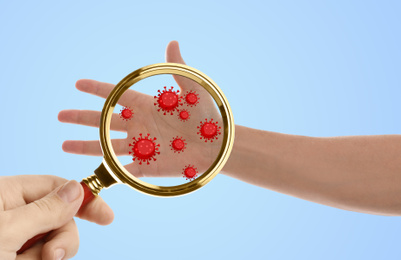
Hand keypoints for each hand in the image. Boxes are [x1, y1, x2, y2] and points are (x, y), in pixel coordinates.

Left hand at [0, 175, 113, 259]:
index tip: (106, 217)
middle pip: (59, 218)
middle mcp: (12, 212)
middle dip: (61, 239)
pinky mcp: (11, 255)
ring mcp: (11, 236)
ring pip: (51, 242)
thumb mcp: (6, 230)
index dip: (84, 199)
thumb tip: (77, 188)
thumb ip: (45, 210)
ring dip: (43, 258)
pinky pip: (39, 258)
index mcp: (7, 193)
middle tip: (52, 256)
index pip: (57, 187)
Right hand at [58, 41, 221, 177]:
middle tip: (61, 115)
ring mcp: (142, 147)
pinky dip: (111, 172)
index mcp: (146, 106)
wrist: (217, 146)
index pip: (116, 96)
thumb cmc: (207, 117)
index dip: (97, 89)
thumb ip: (178, 68)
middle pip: (103, 121)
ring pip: (106, 146)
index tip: (79, 84)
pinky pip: (124, 171)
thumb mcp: (193, 90)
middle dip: (81, 118)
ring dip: (85, 146)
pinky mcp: (148, 167)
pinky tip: (94, 171)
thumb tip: (173, 43)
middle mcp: (139, 125)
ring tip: (64, 145)